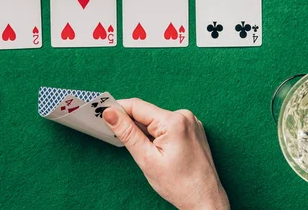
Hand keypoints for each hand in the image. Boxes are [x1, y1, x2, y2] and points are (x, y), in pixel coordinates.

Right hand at [103, 99, 228, 209]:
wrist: (205, 200)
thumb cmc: (179, 184)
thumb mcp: (146, 159)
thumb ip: (127, 133)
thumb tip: (109, 113)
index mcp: (173, 121)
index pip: (137, 106)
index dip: (117, 109)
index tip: (102, 114)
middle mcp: (184, 116)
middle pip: (147, 113)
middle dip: (131, 123)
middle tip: (118, 137)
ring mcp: (191, 122)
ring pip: (157, 119)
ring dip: (145, 130)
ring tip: (145, 151)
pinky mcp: (193, 129)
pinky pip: (168, 125)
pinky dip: (158, 133)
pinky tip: (158, 150)